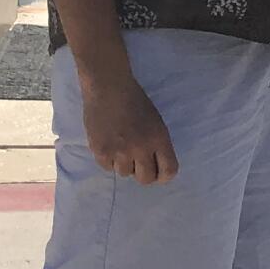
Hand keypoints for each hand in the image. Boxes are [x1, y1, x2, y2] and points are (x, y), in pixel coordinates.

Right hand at [79, 68, 177, 183]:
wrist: (109, 89)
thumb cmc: (136, 102)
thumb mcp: (156, 122)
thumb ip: (157, 144)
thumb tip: (156, 166)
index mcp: (159, 139)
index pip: (169, 170)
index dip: (164, 176)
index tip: (159, 173)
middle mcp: (141, 148)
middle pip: (146, 179)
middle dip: (144, 174)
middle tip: (139, 165)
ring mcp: (119, 152)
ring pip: (125, 173)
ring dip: (124, 164)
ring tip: (121, 147)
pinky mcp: (100, 152)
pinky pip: (107, 167)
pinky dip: (109, 160)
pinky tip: (109, 145)